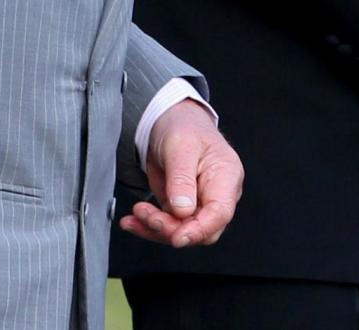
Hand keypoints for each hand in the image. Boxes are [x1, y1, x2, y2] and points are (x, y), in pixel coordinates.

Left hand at [119, 100, 243, 247]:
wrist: (171, 121)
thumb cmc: (184, 127)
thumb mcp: (181, 147)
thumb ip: (182, 179)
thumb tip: (182, 212)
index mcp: (226, 176)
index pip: (219, 213)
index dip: (199, 229)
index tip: (177, 237)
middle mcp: (216, 194)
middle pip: (201, 229)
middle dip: (172, 229)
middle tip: (147, 216)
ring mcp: (199, 203)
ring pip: (182, 231)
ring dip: (155, 228)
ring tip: (134, 216)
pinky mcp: (181, 209)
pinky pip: (168, 225)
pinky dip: (148, 225)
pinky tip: (132, 221)